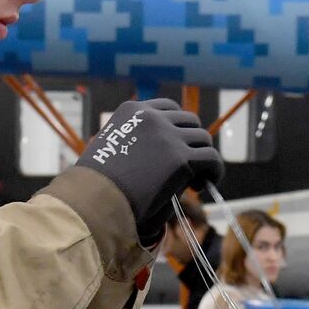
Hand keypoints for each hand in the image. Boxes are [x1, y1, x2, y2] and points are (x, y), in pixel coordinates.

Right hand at [76, 99, 224, 243]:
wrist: (93, 200)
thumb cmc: (94, 185)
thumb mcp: (114, 149)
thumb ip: (137, 144)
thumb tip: (161, 159)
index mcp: (131, 111)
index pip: (168, 109)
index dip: (177, 129)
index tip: (176, 148)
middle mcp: (151, 116)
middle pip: (189, 122)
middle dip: (191, 143)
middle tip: (188, 168)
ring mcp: (168, 135)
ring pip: (203, 139)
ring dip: (203, 157)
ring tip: (196, 180)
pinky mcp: (180, 158)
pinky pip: (211, 159)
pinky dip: (215, 170)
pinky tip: (208, 183)